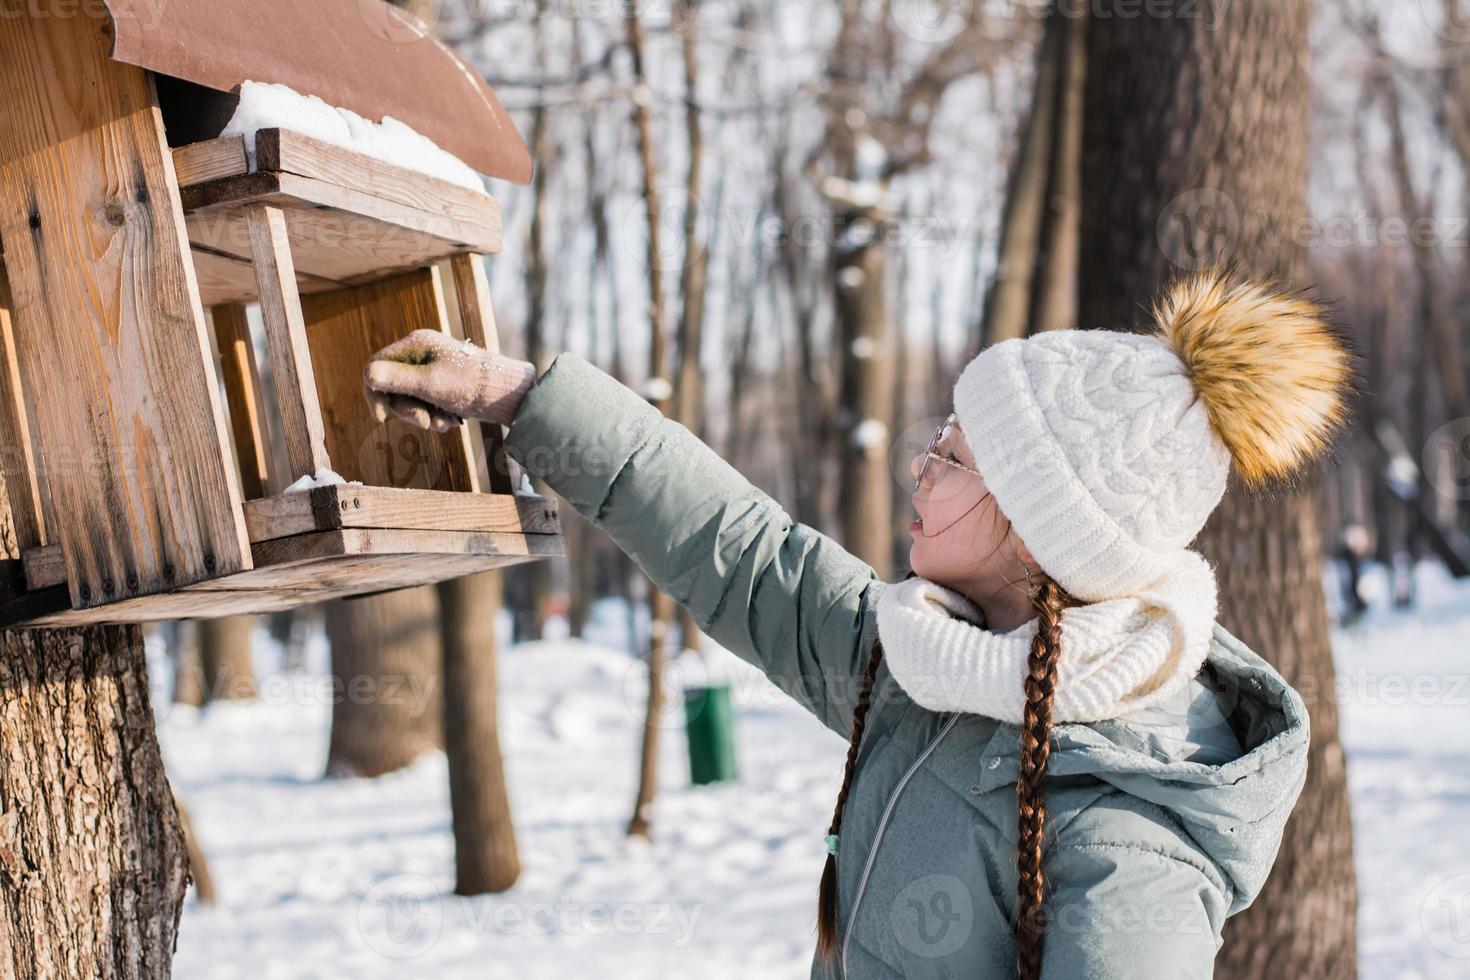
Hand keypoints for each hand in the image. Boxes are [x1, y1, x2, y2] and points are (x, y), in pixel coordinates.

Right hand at [362, 330, 535, 430]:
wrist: (511, 394)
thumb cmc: (472, 385)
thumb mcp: (430, 385)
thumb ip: (397, 380)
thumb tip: (367, 373)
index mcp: (415, 344)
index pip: (376, 366)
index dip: (374, 392)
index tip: (381, 418)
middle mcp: (421, 353)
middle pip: (392, 386)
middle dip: (407, 410)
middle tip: (426, 423)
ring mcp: (432, 368)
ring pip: (410, 398)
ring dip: (424, 416)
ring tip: (447, 424)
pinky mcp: (443, 384)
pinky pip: (426, 403)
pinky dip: (436, 416)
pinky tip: (453, 421)